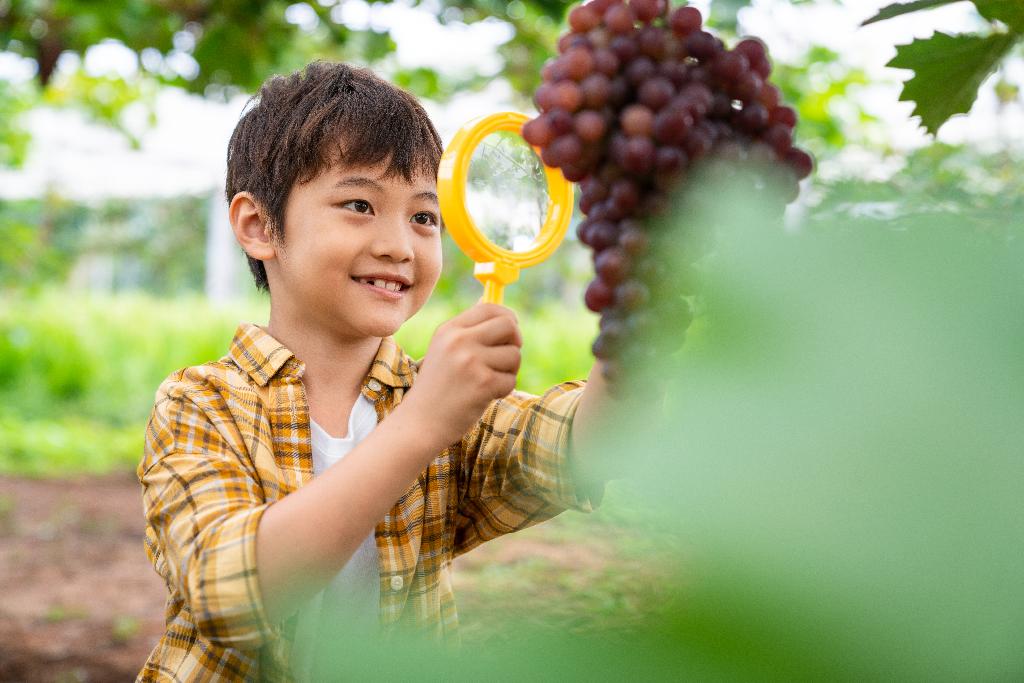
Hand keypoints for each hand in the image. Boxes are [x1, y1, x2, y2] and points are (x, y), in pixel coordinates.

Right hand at [399, 303, 522, 448]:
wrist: (420, 423)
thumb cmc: (437, 388)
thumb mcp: (444, 350)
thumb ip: (470, 330)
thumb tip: (497, 309)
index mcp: (449, 329)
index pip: (490, 308)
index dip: (508, 318)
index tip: (509, 334)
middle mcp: (459, 341)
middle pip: (509, 325)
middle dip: (515, 342)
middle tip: (505, 359)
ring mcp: (471, 361)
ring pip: (514, 355)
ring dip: (508, 371)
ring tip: (487, 382)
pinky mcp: (483, 383)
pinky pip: (511, 380)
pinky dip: (503, 390)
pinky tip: (484, 396)